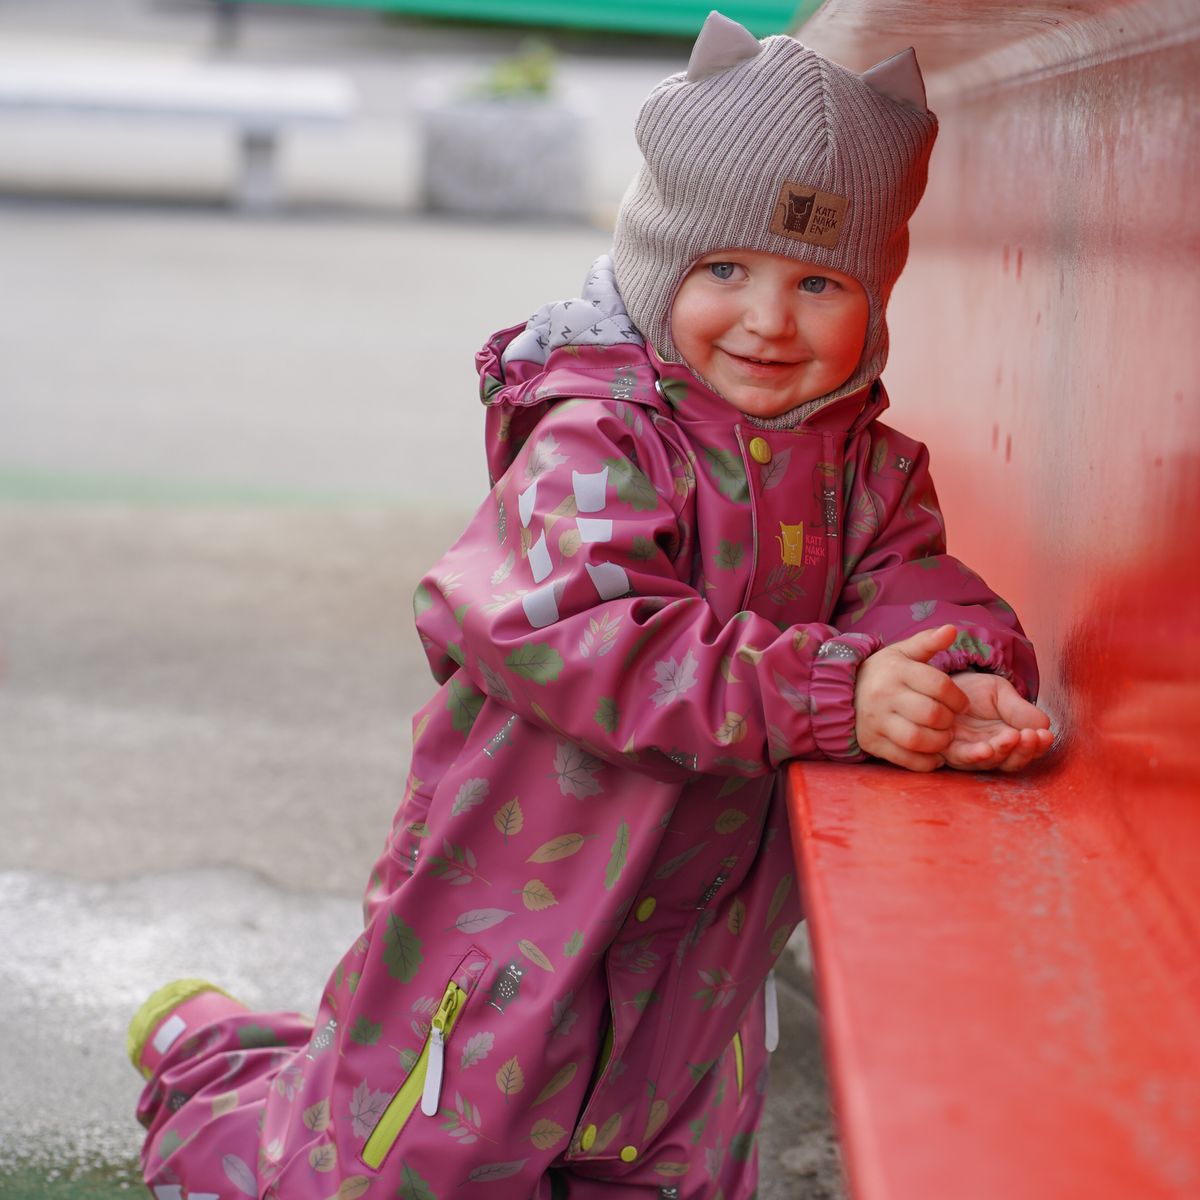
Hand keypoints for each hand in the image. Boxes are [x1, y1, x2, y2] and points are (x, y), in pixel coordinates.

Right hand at [854, 624, 968, 771]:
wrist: (842, 692)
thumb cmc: (882, 672)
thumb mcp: (902, 652)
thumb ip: (928, 641)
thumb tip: (952, 629)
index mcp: (895, 670)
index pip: (939, 685)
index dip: (958, 698)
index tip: (961, 704)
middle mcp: (883, 695)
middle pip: (931, 714)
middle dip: (950, 721)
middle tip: (951, 721)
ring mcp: (875, 721)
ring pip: (918, 739)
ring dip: (939, 742)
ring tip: (944, 737)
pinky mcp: (871, 743)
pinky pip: (905, 759)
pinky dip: (925, 762)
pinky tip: (933, 755)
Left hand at [942, 670, 1052, 771]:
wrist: (942, 685)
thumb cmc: (976, 692)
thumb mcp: (1001, 693)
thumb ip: (1019, 709)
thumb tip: (1044, 724)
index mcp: (1011, 739)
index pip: (1029, 749)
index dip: (1038, 745)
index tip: (1045, 734)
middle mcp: (993, 752)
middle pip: (1012, 761)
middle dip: (1024, 750)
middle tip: (1030, 736)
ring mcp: (971, 754)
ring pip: (990, 762)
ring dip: (1002, 752)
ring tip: (1011, 738)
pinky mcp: (949, 751)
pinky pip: (963, 758)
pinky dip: (975, 756)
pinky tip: (986, 749)